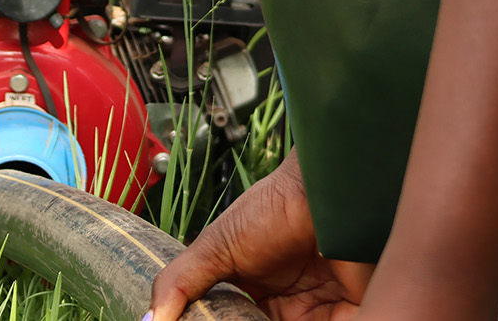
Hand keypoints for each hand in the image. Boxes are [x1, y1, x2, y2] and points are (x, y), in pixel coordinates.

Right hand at [149, 154, 372, 320]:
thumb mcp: (216, 245)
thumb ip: (181, 282)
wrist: (326, 190)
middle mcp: (286, 303)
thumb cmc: (275, 206)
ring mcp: (317, 311)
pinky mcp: (347, 317)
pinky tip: (293, 319)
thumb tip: (150, 320)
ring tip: (260, 319)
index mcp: (253, 288)